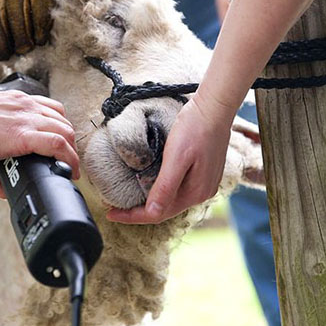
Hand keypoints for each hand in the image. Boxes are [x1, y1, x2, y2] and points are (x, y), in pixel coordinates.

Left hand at [106, 94, 233, 223]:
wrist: (214, 108)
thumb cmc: (195, 128)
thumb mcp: (176, 157)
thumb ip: (165, 187)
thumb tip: (152, 213)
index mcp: (195, 192)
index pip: (158, 214)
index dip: (132, 216)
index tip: (111, 214)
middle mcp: (201, 192)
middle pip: (164, 209)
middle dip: (138, 211)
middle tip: (114, 208)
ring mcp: (203, 183)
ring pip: (171, 200)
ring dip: (149, 202)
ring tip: (128, 200)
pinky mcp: (202, 173)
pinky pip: (177, 189)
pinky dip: (160, 190)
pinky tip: (149, 186)